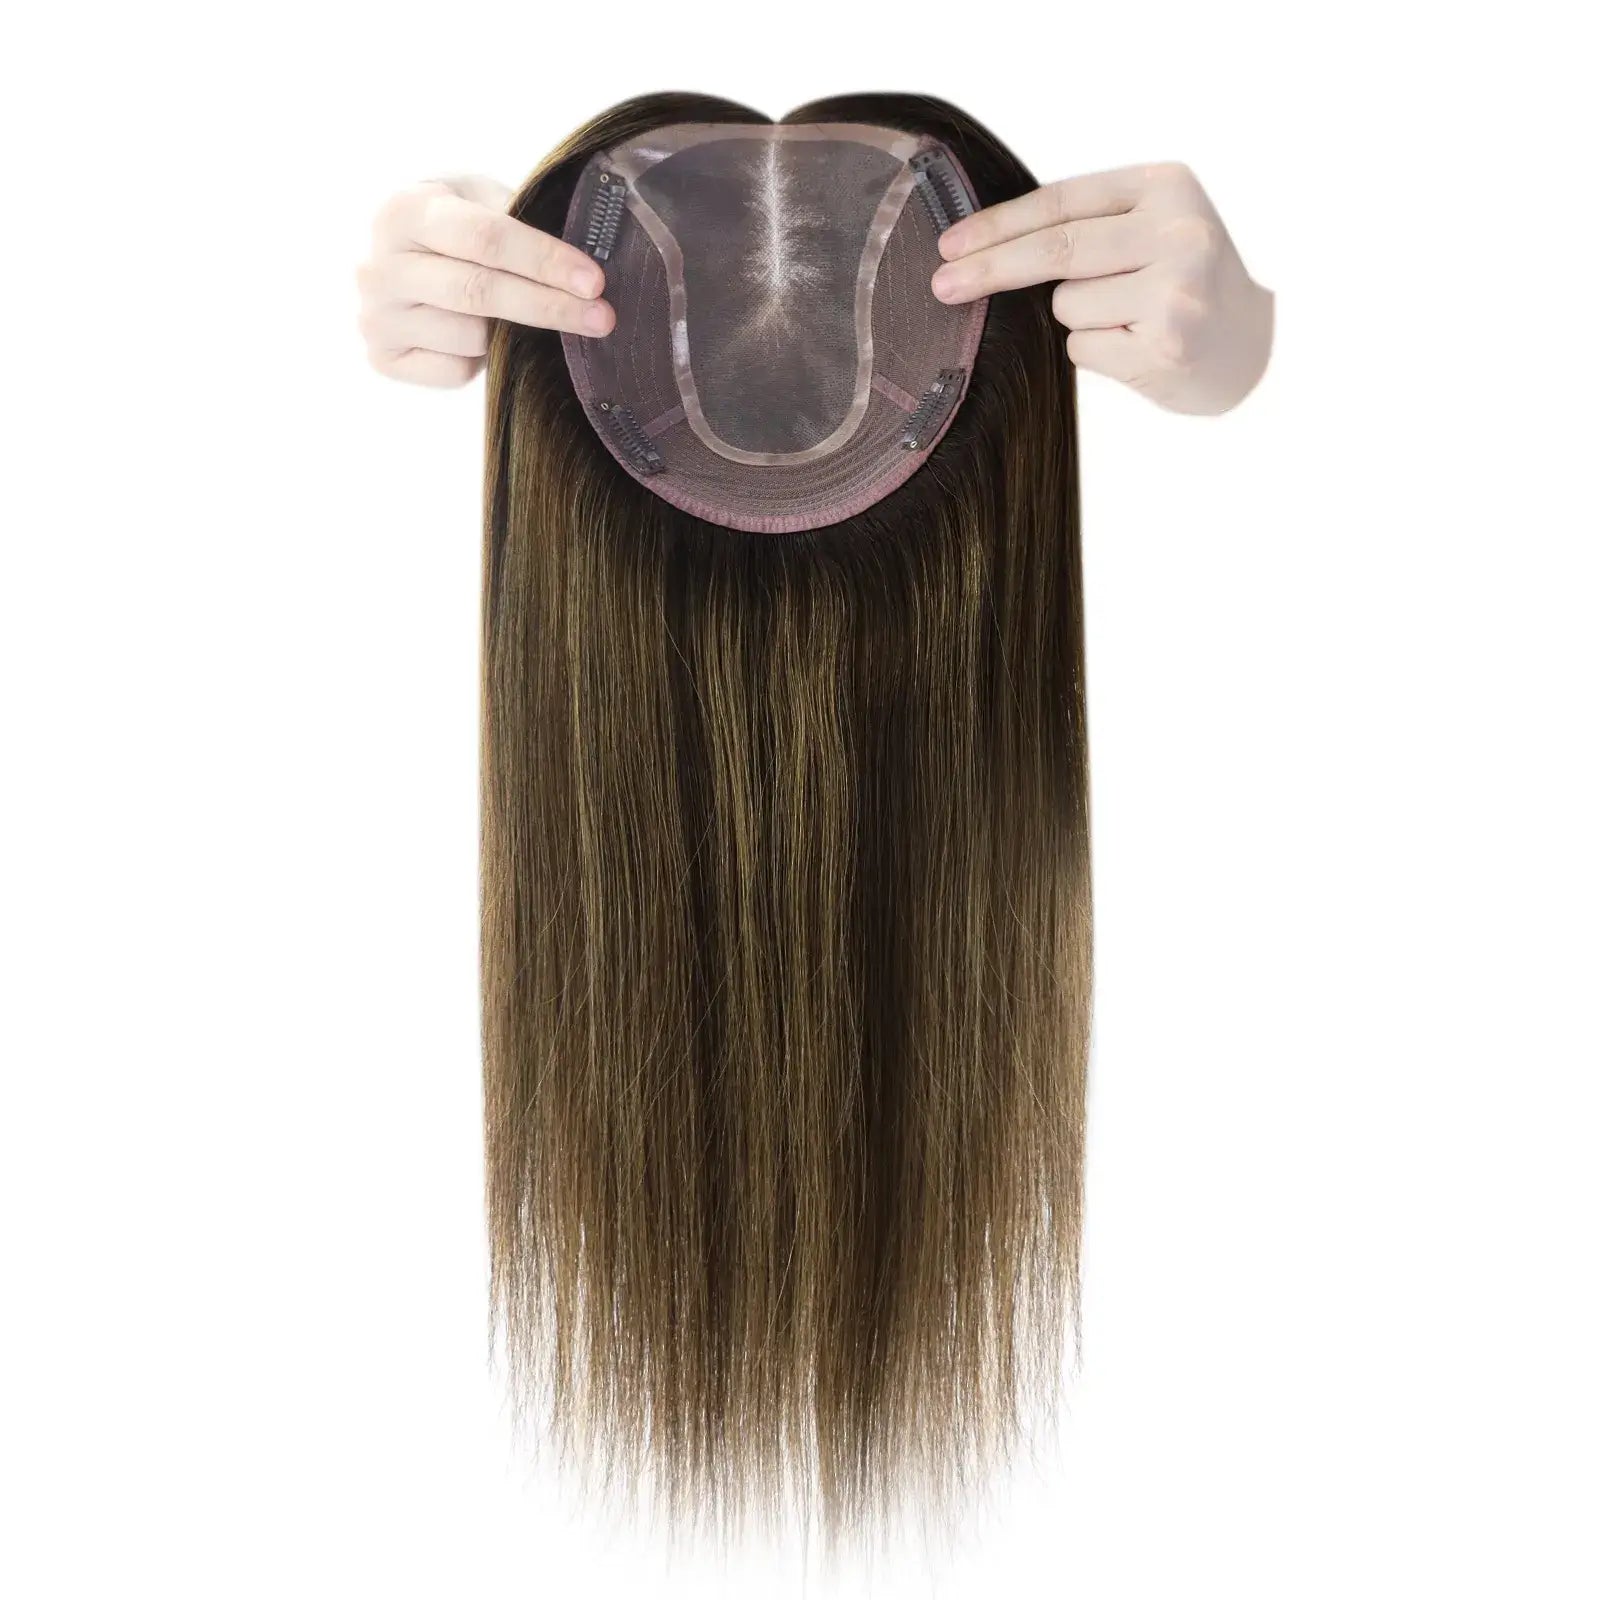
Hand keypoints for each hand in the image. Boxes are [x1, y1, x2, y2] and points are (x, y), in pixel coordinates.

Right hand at [356, 175, 614, 386]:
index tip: (594, 281)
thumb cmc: (454, 226)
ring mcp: (376, 317)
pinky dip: (480, 359)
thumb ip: (519, 217)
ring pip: (470, 338)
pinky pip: (455, 370)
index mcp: (404, 212)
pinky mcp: (382, 360)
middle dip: (548, 306)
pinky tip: (479, 337)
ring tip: (519, 317)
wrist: (399, 258)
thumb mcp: (479, 200)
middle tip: (602, 318)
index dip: (544, 260)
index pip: (484, 238)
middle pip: (479, 292)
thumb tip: (587, 259)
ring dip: (511, 333)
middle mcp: (378, 266)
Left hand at [931, 163, 1272, 414]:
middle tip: (941, 285)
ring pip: (1067, 306)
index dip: (998, 224)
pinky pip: (1084, 347)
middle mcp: (1177, 231)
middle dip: (989, 269)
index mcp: (1168, 185)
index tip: (950, 244)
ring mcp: (1175, 290)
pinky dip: (1094, 349)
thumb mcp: (1151, 226)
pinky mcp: (1166, 345)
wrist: (1254, 346)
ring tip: (1128, 317)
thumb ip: (1087, 224)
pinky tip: (1136, 345)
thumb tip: (979, 245)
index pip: (1061, 201)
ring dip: (1076, 317)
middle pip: (1055, 250)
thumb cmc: (1184, 283)